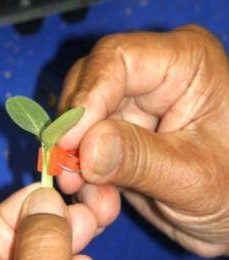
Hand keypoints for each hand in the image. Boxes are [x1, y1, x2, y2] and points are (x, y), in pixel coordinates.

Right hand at [58, 25, 228, 257]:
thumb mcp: (192, 179)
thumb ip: (139, 159)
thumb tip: (84, 148)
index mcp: (185, 61)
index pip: (119, 58)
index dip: (86, 97)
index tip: (68, 142)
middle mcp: (154, 72)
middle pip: (89, 84)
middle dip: (76, 134)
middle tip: (68, 176)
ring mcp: (134, 103)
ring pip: (80, 118)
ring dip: (76, 160)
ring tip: (91, 197)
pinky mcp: (120, 131)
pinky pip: (84, 145)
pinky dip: (83, 174)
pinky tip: (100, 201)